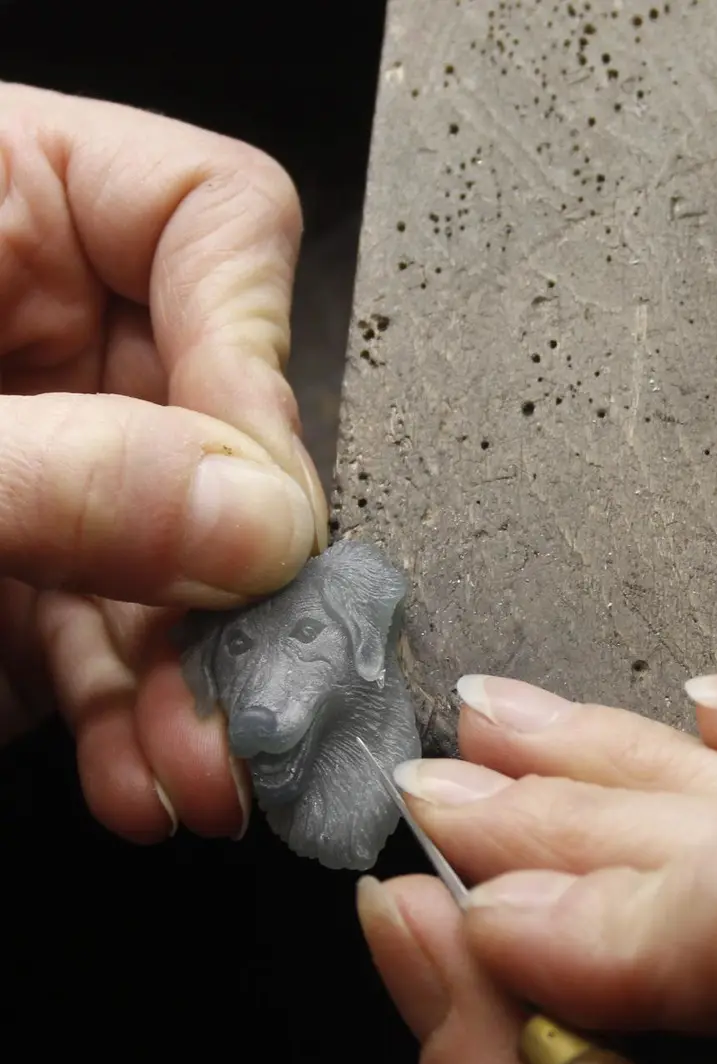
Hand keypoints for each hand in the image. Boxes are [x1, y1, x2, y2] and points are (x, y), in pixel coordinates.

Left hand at [0, 83, 326, 840]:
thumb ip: (56, 470)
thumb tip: (258, 521)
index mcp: (0, 202)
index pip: (219, 221)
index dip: (257, 355)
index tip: (245, 493)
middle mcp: (36, 325)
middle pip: (222, 424)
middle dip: (235, 584)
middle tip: (256, 688)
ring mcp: (34, 452)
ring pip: (179, 557)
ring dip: (196, 683)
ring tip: (200, 773)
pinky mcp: (15, 562)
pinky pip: (113, 631)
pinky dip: (133, 717)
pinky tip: (142, 775)